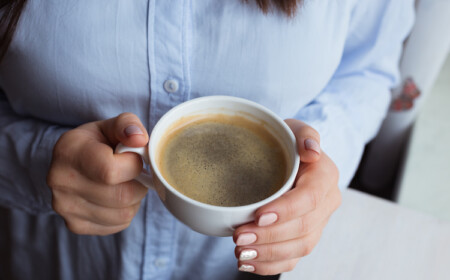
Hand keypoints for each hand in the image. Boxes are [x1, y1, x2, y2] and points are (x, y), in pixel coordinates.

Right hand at [47, 113, 148, 234]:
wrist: (74, 162)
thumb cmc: (98, 142)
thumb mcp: (112, 126)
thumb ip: (128, 125)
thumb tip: (139, 139)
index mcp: (69, 152)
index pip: (111, 171)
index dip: (133, 165)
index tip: (133, 158)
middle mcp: (61, 182)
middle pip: (121, 196)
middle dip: (138, 184)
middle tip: (134, 173)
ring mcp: (65, 207)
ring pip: (123, 213)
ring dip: (134, 199)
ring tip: (125, 184)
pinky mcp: (75, 225)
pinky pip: (118, 225)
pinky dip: (125, 212)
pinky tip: (116, 197)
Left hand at [233, 119, 340, 274]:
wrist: (292, 159)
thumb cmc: (288, 143)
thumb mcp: (294, 129)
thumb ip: (305, 134)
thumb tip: (312, 151)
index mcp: (325, 177)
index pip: (310, 198)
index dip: (287, 210)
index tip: (259, 216)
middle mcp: (326, 203)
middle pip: (303, 228)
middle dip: (270, 237)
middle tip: (239, 237)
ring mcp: (317, 223)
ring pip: (300, 247)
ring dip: (269, 254)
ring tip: (240, 252)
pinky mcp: (304, 237)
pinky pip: (293, 258)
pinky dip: (270, 265)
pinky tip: (248, 263)